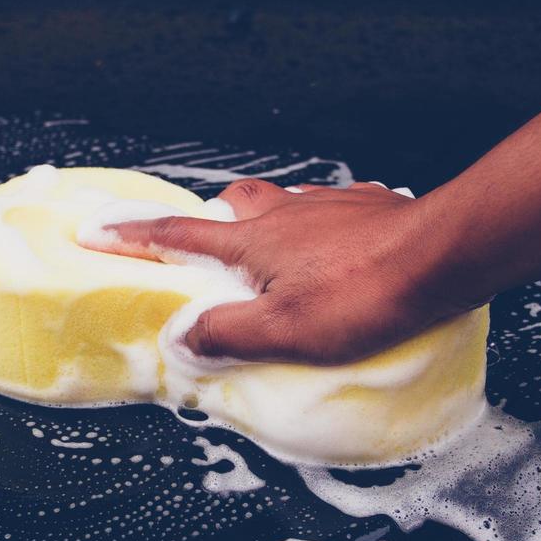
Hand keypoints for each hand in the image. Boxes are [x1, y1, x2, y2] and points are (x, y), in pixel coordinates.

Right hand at [81, 178, 483, 364]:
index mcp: (253, 242)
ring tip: (273, 257)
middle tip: (206, 247)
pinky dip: (319, 228)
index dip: (131, 235)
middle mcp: (285, 213)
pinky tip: (336, 251)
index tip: (95, 229)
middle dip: (210, 220)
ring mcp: (329, 205)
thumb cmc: (368, 293)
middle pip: (231, 204)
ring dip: (267, 224)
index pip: (176, 234)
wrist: (445, 254)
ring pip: (282, 204)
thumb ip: (227, 333)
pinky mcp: (369, 208)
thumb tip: (181, 336)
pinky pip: (330, 211)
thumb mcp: (286, 331)